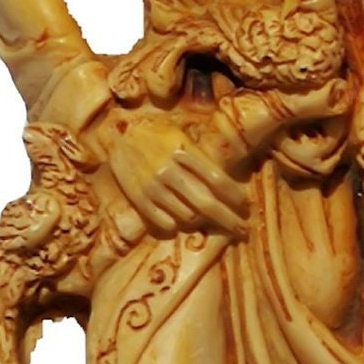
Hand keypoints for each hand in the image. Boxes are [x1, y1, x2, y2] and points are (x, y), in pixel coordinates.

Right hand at [105, 113, 253, 241]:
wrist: (118, 136)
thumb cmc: (157, 133)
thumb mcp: (182, 134)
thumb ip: (203, 155)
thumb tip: (232, 178)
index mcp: (183, 150)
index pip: (217, 180)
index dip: (235, 197)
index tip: (245, 206)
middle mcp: (169, 170)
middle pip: (207, 203)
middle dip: (229, 220)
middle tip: (243, 230)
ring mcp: (152, 187)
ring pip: (188, 216)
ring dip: (202, 221)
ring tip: (209, 220)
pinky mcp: (139, 199)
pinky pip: (165, 223)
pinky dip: (178, 226)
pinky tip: (183, 221)